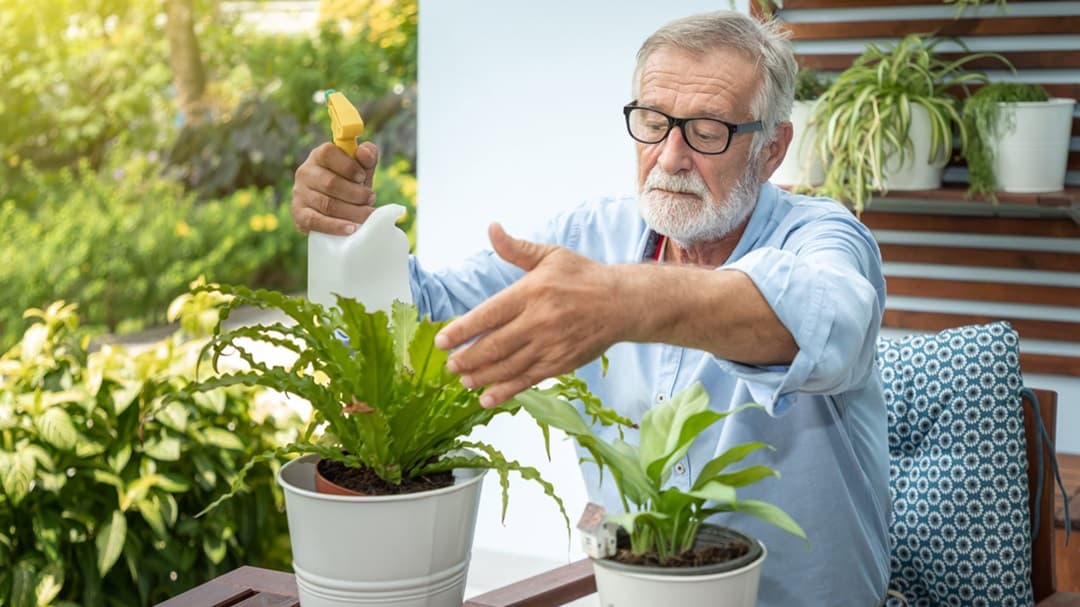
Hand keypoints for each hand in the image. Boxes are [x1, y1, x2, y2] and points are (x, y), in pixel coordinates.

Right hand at [291, 141, 379, 234]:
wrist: (335, 208)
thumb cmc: (350, 182)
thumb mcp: (361, 167)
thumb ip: (367, 155)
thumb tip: (364, 152)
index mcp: (319, 156)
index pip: (328, 153)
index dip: (348, 166)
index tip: (362, 177)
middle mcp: (305, 172)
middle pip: (330, 183)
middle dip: (356, 193)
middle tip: (371, 199)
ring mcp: (299, 194)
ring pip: (327, 204)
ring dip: (351, 211)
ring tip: (367, 214)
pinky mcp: (299, 214)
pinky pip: (315, 221)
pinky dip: (335, 226)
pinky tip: (351, 228)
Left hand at [434, 224, 625, 407]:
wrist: (622, 303)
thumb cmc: (583, 277)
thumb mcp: (551, 256)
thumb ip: (516, 248)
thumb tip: (492, 228)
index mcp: (531, 293)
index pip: (488, 314)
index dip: (462, 330)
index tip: (442, 341)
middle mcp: (538, 321)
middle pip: (493, 345)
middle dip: (467, 358)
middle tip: (449, 365)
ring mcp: (549, 345)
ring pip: (507, 366)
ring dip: (481, 376)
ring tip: (463, 379)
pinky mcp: (560, 363)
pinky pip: (527, 380)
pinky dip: (505, 391)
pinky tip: (487, 398)